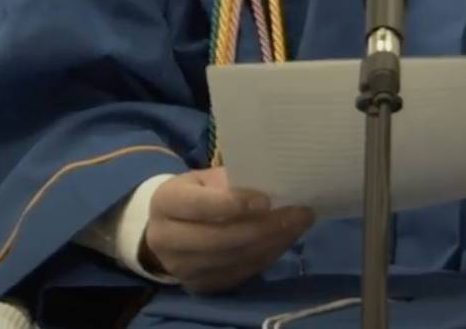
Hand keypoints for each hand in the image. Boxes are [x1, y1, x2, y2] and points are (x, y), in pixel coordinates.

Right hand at [140, 168, 314, 293]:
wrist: (168, 229)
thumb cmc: (194, 194)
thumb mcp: (204, 179)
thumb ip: (231, 182)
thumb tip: (274, 186)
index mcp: (165, 203)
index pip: (199, 206)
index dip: (233, 203)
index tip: (267, 200)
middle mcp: (166, 239)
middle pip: (219, 238)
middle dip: (264, 227)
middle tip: (299, 213)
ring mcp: (182, 268)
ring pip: (234, 259)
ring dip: (272, 242)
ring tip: (300, 224)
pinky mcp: (199, 285)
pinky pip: (240, 273)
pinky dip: (267, 256)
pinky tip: (286, 239)